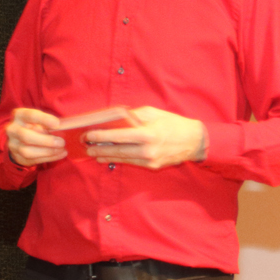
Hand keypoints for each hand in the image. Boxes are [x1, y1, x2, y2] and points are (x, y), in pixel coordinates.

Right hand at [6, 108, 65, 166]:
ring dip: (47, 151)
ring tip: (62, 149)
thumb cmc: (35, 125)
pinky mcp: (17, 156)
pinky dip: (48, 158)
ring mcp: (12, 144)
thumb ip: (48, 123)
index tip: (57, 123)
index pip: (29, 115)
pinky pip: (32, 160)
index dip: (43, 119)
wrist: (21, 139)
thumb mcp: (40, 120)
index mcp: (19, 115)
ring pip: (27, 151)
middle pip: (26, 136)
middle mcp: (12, 129)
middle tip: (62, 142)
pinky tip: (60, 154)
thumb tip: (63, 127)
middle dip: (46, 141)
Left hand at [87, 106, 208, 169]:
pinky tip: (108, 157)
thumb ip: (133, 116)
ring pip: (122, 159)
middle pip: (117, 151)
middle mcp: (147, 150)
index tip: (89, 135)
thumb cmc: (173, 124)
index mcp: (147, 134)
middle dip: (99, 149)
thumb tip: (114, 120)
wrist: (193, 141)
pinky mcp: (151, 167)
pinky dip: (117, 160)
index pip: (118, 136)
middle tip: (86, 146)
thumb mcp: (153, 113)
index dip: (101, 136)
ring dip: (105, 156)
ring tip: (93, 153)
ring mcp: (149, 160)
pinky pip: (130, 162)